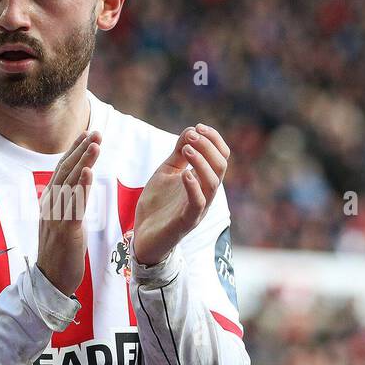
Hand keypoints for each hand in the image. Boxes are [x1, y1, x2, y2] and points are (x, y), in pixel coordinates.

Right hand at [36, 130, 100, 295]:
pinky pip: (74, 205)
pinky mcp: (66, 230)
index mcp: (50, 202)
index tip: (86, 134)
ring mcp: (56, 217)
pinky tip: (90, 172)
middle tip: (95, 132)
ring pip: (70, 183)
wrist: (50, 282)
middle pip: (65, 171)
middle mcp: (51, 206)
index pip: (61, 170)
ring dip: (83, 161)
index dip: (73, 151)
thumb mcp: (61, 222)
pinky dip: (82, 187)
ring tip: (95, 143)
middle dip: (80, 150)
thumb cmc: (58, 253)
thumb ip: (66, 203)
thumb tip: (75, 187)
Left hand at [132, 123, 228, 265]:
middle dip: (208, 146)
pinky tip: (185, 174)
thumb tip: (190, 130)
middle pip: (221, 166)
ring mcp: (198, 208)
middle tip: (191, 136)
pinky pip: (198, 203)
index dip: (214, 139)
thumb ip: (178, 154)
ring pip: (213, 183)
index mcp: (203, 181)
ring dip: (202, 162)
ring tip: (187, 148)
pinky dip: (194, 187)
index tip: (198, 127)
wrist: (143, 236)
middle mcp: (205, 194)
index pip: (221, 156)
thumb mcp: (166, 172)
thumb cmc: (157, 205)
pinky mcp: (186, 222)